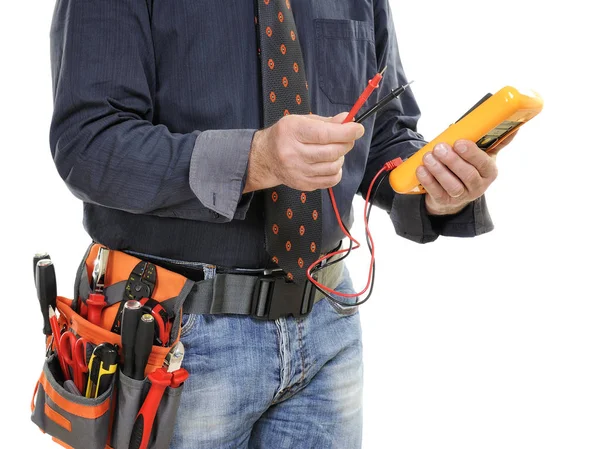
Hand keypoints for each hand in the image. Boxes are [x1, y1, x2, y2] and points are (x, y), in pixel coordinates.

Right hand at [244, 113, 363, 192]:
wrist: (265, 158)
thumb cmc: (286, 135)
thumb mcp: (301, 121)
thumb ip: (326, 122)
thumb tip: (348, 120)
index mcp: (292, 132)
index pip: (324, 134)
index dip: (346, 132)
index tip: (358, 128)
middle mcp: (292, 153)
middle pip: (331, 152)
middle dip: (346, 143)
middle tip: (348, 138)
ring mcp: (297, 171)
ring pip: (333, 166)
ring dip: (340, 157)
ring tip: (334, 151)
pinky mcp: (302, 184)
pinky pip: (330, 180)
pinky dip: (336, 171)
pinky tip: (330, 163)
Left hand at [416, 139, 500, 215]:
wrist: (453, 192)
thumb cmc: (468, 166)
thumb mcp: (483, 154)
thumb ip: (494, 140)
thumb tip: (514, 126)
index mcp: (489, 171)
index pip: (484, 163)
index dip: (472, 153)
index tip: (459, 142)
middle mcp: (478, 186)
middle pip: (468, 175)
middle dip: (452, 160)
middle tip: (439, 147)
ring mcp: (462, 196)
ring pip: (452, 185)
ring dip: (439, 170)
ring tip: (428, 157)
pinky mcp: (445, 202)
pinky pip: (437, 192)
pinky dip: (428, 181)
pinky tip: (421, 169)